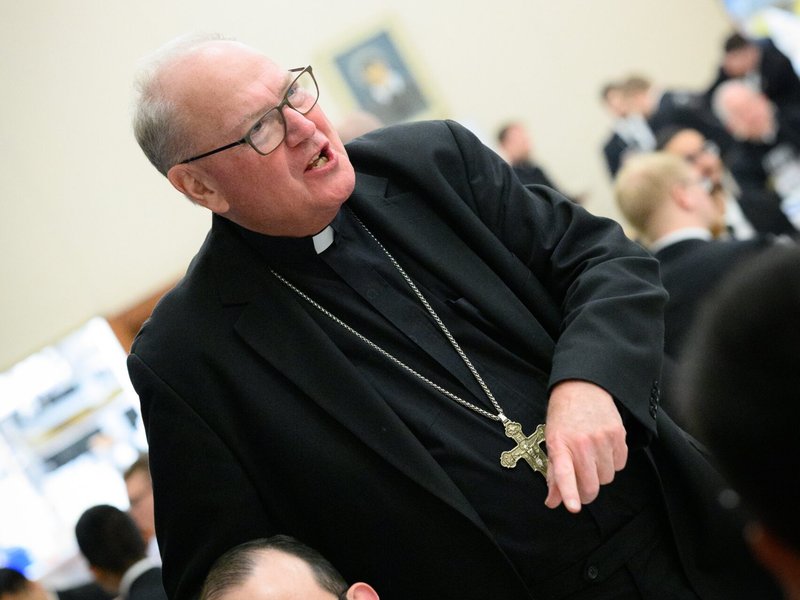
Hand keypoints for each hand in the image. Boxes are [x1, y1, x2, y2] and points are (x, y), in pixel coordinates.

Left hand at [543, 380, 627, 512]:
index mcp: (560, 445)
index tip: (574, 507)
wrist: (583, 388)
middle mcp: (581, 443)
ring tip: (591, 457)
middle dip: (586, 492)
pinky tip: (603, 448)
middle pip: (592, 486)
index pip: (564, 473)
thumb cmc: (564, 417)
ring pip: (607, 478)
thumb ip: (553, 474)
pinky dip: (613, 463)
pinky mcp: (618, 435)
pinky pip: (620, 465)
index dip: (570, 493)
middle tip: (581, 485)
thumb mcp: (552, 442)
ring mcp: (601, 439)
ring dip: (600, 474)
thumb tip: (553, 502)